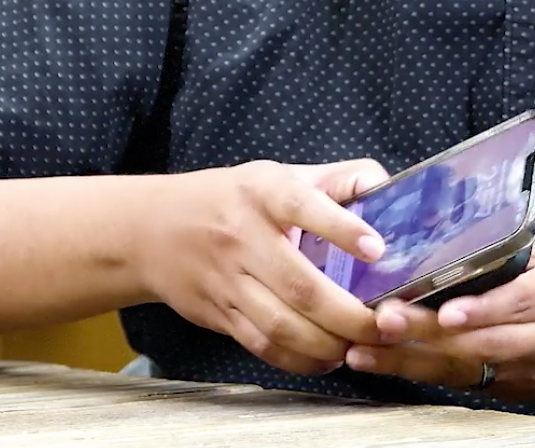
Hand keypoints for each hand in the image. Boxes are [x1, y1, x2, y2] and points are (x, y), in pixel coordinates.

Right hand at [134, 158, 389, 376]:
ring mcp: (226, 280)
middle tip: (386, 326)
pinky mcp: (217, 313)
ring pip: (281, 324)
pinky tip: (327, 359)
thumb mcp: (274, 174)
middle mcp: (241, 236)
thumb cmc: (229, 200)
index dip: (341, 228)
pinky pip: (262, 345)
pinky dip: (299, 359)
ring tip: (362, 348)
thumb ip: (333, 180)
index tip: (377, 249)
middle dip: (349, 314)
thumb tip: (385, 186)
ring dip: (328, 343)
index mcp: (261, 192)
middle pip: (299, 285)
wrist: (148, 230)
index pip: (301, 206)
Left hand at [344, 232, 534, 401]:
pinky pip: (461, 383)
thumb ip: (506, 241)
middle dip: (427, 335)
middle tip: (381, 322)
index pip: (516, 302)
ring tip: (363, 351)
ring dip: (410, 361)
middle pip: (482, 341)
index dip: (481, 309)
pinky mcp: (509, 391)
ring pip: (465, 367)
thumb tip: (444, 215)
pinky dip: (419, 374)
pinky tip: (380, 365)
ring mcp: (525, 369)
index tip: (444, 311)